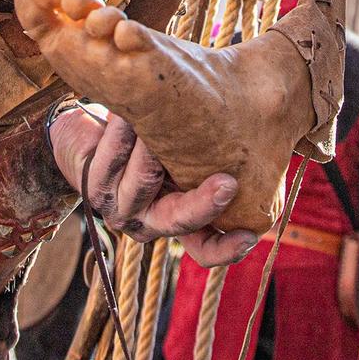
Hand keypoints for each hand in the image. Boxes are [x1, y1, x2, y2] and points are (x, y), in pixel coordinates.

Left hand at [48, 106, 258, 267]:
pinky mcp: (93, 187)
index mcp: (175, 218)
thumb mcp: (187, 153)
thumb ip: (215, 157)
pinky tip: (131, 110)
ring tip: (170, 113)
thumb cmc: (148, 138)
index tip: (250, 234)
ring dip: (156, 143)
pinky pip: (114, 155)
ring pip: (145, 178)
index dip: (228, 248)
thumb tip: (270, 140)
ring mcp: (119, 208)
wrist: (88, 133)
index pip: (204, 249)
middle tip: (229, 182)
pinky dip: (126, 128)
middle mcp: (148, 221)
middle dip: (205, 203)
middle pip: (179, 221)